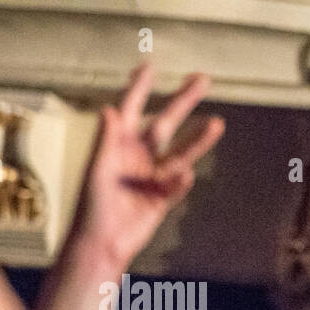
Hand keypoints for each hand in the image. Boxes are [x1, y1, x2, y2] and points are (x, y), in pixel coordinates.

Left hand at [72, 62, 224, 264]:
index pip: (130, 107)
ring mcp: (152, 174)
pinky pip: (177, 184)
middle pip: (165, 121)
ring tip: (217, 124)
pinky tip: (185, 177)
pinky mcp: (162, 196)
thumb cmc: (92, 206)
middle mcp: (137, 154)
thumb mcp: (97, 170)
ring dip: (198, 138)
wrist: (103, 243)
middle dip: (183, 101)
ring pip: (180, 151)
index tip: (151, 65)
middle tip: (203, 80)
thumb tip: (110, 110)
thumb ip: (105, 141)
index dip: (139, 87)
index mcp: (117, 143)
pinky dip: (181, 181)